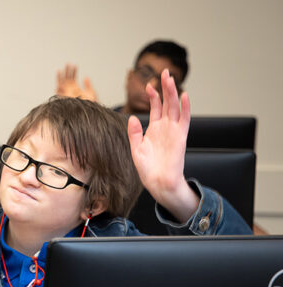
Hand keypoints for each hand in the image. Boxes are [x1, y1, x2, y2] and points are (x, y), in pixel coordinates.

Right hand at [56, 63, 96, 101]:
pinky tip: (59, 73)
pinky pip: (58, 87)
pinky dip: (58, 80)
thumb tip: (86, 77)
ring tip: (63, 67)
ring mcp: (66, 92)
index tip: (75, 65)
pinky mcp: (63, 95)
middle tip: (68, 63)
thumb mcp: (91, 92)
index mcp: (75, 88)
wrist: (86, 111)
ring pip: (61, 81)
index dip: (73, 71)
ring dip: (62, 74)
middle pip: (66, 78)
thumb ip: (88, 85)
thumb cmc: (89, 104)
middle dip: (67, 71)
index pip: (72, 78)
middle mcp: (69, 90)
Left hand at [128, 68, 197, 220]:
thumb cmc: (148, 168)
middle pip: (166, 103)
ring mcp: (174, 131)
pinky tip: (184, 96)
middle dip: (165, 88)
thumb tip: (132, 117)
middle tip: (164, 72)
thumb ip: (134, 133)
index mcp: (154, 129)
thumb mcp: (136, 148)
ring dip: (173, 93)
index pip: (155, 107)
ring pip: (175, 107)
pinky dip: (185, 108)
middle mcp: (165, 127)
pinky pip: (184, 120)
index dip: (153, 96)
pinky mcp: (180, 137)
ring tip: (171, 78)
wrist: (158, 182)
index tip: (149, 85)